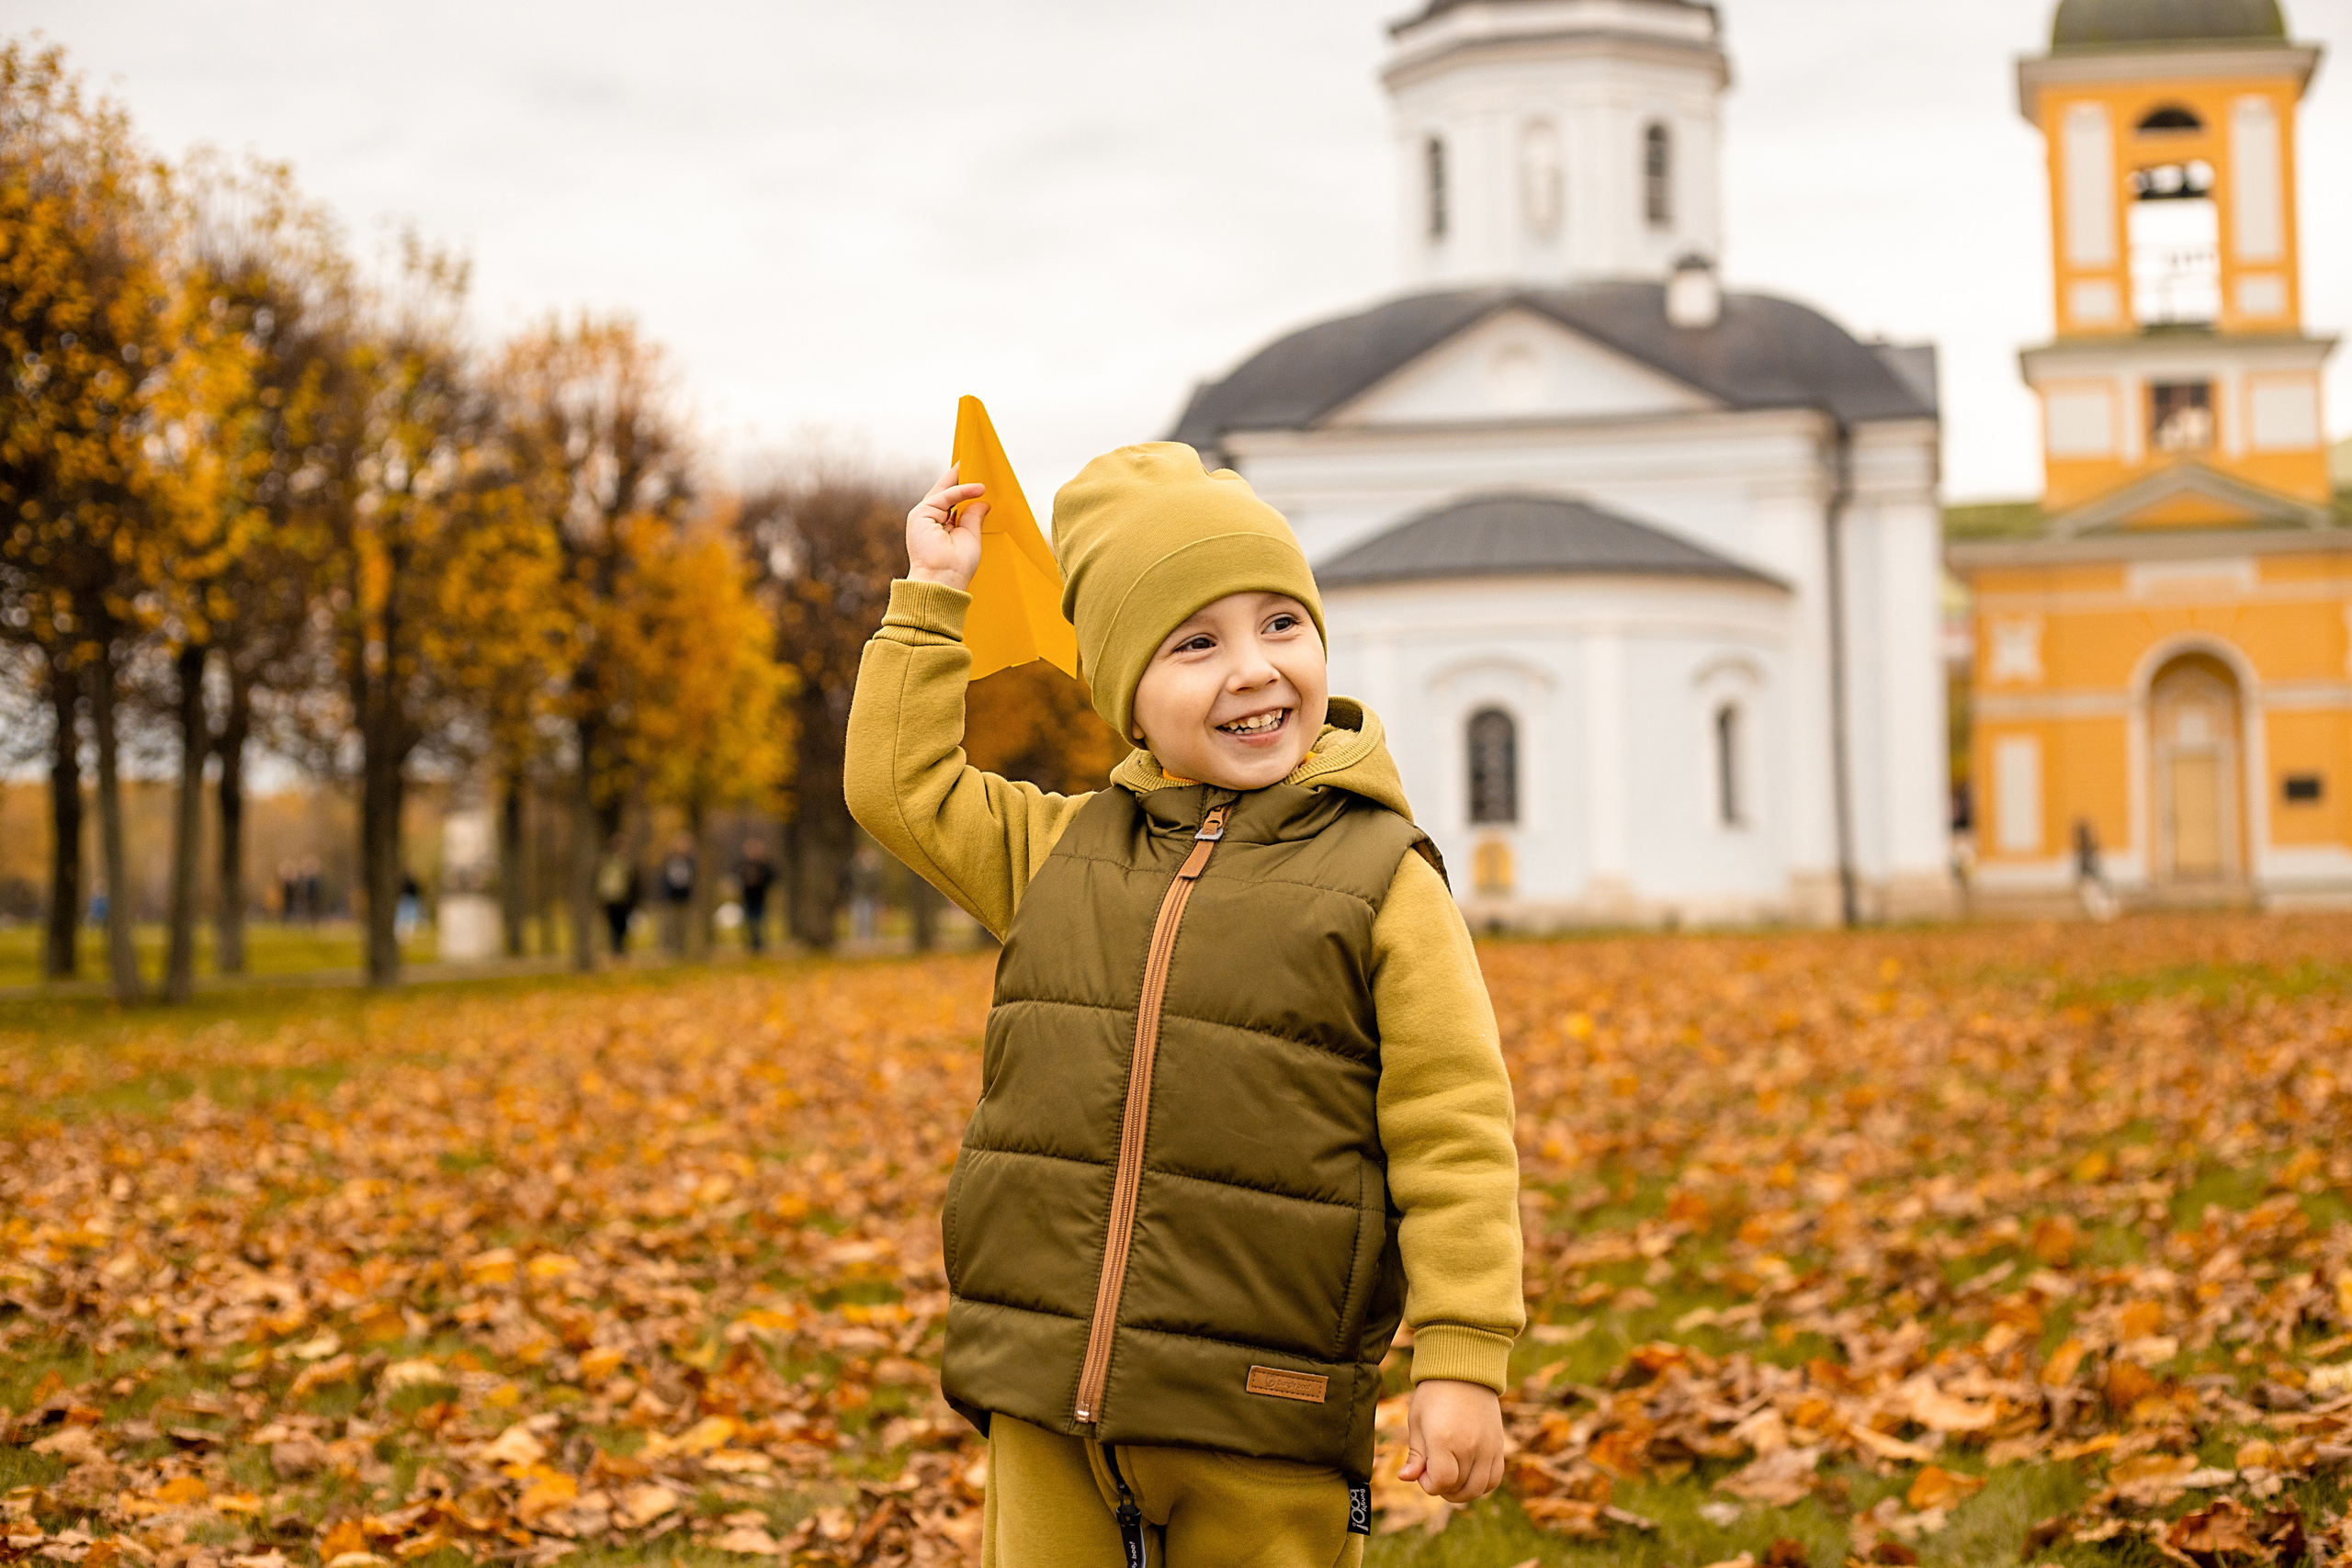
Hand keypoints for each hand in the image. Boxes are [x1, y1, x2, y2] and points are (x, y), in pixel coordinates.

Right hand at [906, 464, 985, 591]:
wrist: (942, 581)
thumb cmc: (957, 566)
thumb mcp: (971, 536)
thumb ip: (973, 517)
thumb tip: (982, 501)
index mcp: (940, 526)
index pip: (952, 502)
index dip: (963, 488)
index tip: (976, 477)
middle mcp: (930, 519)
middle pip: (945, 492)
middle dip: (959, 477)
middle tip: (973, 461)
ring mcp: (924, 516)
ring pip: (944, 491)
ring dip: (962, 479)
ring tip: (979, 467)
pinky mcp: (920, 514)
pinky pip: (945, 497)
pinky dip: (961, 491)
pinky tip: (979, 488)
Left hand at [1398, 1379, 1504, 1502]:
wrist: (1464, 1372)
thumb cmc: (1434, 1396)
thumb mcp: (1417, 1421)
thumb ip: (1415, 1455)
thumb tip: (1405, 1478)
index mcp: (1443, 1439)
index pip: (1441, 1482)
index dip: (1428, 1484)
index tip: (1423, 1471)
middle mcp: (1469, 1446)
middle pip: (1459, 1488)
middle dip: (1443, 1488)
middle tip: (1434, 1473)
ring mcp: (1487, 1447)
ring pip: (1478, 1488)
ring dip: (1462, 1492)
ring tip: (1451, 1478)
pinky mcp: (1498, 1446)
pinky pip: (1494, 1478)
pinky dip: (1482, 1485)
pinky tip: (1469, 1476)